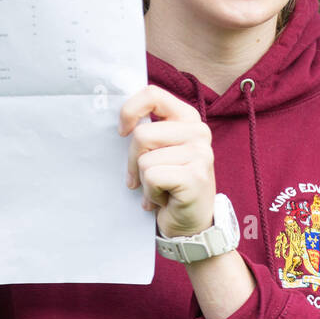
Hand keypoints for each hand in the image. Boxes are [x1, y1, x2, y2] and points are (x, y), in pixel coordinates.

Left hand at [118, 85, 214, 238]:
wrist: (191, 224)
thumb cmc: (169, 185)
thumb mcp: (160, 151)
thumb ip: (149, 131)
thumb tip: (119, 123)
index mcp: (188, 118)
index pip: (152, 94)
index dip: (130, 111)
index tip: (122, 132)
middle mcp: (198, 131)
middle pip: (142, 134)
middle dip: (133, 162)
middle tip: (143, 178)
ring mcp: (201, 153)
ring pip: (145, 160)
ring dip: (144, 182)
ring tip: (160, 190)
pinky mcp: (195, 176)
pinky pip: (152, 177)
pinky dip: (151, 195)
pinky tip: (166, 200)